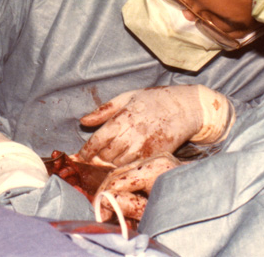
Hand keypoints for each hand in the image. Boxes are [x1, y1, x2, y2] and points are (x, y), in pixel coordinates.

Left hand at [78, 85, 233, 165]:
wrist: (184, 108)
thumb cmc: (153, 99)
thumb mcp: (127, 97)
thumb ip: (104, 110)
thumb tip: (83, 121)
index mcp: (123, 118)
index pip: (98, 140)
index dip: (86, 151)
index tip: (80, 156)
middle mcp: (132, 135)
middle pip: (106, 155)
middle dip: (98, 157)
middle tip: (96, 156)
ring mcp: (144, 148)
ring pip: (119, 163)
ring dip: (111, 162)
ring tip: (111, 157)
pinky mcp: (154, 156)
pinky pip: (133, 167)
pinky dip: (126, 166)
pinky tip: (125, 160)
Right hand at [95, 152, 180, 221]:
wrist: (215, 198)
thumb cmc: (188, 211)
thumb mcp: (155, 213)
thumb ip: (130, 206)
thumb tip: (105, 203)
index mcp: (155, 168)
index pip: (117, 179)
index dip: (104, 198)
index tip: (101, 216)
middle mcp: (156, 158)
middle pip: (120, 172)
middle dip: (108, 193)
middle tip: (105, 215)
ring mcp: (160, 158)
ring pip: (127, 172)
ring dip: (118, 190)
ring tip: (117, 211)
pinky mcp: (162, 162)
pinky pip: (137, 172)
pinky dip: (129, 186)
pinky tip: (130, 202)